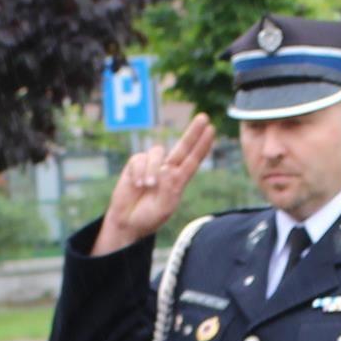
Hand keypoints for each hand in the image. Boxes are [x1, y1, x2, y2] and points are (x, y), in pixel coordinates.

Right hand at [94, 113, 217, 253]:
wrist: (128, 222)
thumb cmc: (149, 217)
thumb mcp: (164, 207)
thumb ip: (169, 188)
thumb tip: (166, 169)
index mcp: (178, 179)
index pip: (193, 159)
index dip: (202, 145)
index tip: (212, 130)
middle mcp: (167, 169)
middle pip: (182, 146)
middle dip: (193, 132)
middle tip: (204, 117)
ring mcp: (151, 166)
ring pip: (156, 152)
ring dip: (151, 170)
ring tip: (147, 186)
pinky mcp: (135, 165)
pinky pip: (139, 159)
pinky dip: (138, 172)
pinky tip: (136, 185)